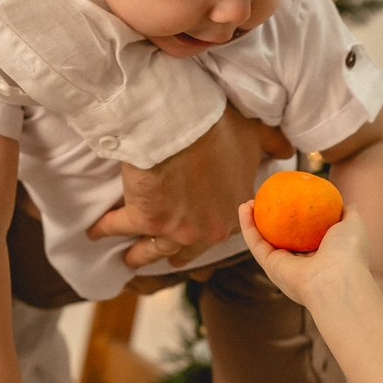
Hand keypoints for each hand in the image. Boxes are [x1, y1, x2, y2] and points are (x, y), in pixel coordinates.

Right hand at [87, 105, 293, 269]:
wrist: (181, 123)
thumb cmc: (219, 125)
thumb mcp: (254, 134)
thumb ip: (271, 145)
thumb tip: (288, 151)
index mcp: (234, 216)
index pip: (220, 230)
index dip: (207, 228)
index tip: (197, 229)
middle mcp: (207, 231)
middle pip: (187, 250)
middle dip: (176, 252)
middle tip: (166, 252)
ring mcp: (174, 231)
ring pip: (152, 251)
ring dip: (139, 255)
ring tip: (129, 259)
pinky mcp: (143, 220)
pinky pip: (118, 228)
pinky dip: (104, 230)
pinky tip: (93, 233)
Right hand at [238, 199, 372, 311]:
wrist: (336, 280)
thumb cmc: (348, 252)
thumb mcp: (353, 225)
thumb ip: (348, 213)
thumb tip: (345, 202)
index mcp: (320, 254)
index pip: (305, 233)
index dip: (296, 216)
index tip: (289, 196)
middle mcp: (301, 262)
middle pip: (281, 236)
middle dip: (271, 219)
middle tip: (266, 199)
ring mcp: (284, 266)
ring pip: (264, 239)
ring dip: (253, 220)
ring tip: (250, 200)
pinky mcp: (270, 267)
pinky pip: (256, 243)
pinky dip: (247, 226)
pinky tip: (244, 207)